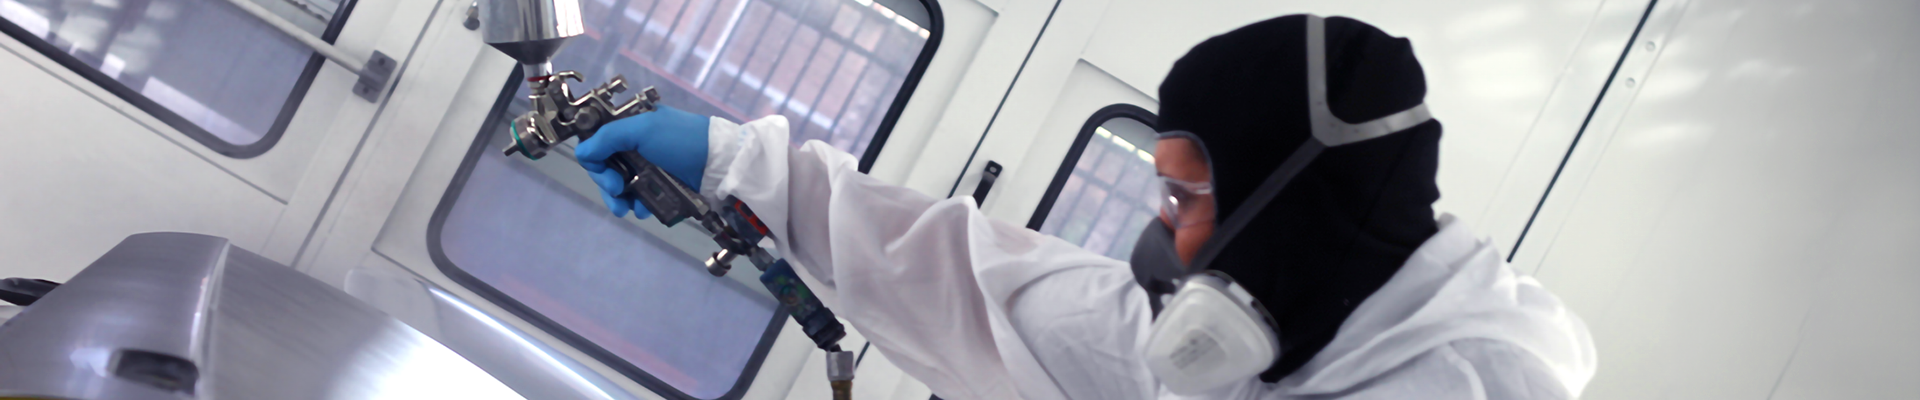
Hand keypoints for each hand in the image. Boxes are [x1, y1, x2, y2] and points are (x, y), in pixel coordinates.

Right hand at [574, 105, 710, 218]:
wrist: (718, 164)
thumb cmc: (680, 141)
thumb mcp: (642, 129)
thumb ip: (607, 138)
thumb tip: (583, 153)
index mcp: (631, 126)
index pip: (598, 143)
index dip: (595, 159)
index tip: (603, 171)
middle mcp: (637, 146)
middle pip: (606, 168)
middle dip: (607, 183)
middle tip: (617, 191)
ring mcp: (649, 167)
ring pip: (621, 187)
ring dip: (619, 200)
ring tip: (627, 209)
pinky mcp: (661, 186)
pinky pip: (640, 198)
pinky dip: (638, 205)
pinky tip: (644, 210)